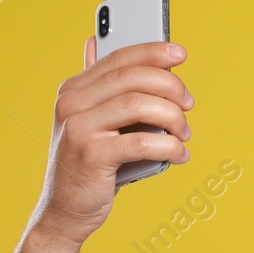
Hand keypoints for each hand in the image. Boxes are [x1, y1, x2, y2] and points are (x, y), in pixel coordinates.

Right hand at [27, 37, 193, 246]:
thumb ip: (101, 90)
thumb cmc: (89, 165)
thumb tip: (96, 42)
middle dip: (170, 86)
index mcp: (73, 90)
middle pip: (133, 77)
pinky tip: (179, 155)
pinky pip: (144, 142)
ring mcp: (79, 128)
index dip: (152, 52)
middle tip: (188, 104)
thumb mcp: (92, 122)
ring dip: (173, 117)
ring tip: (184, 134)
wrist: (65, 210)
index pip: (118, 58)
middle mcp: (71, 103)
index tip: (180, 54)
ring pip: (140, 104)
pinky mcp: (91, 155)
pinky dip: (170, 146)